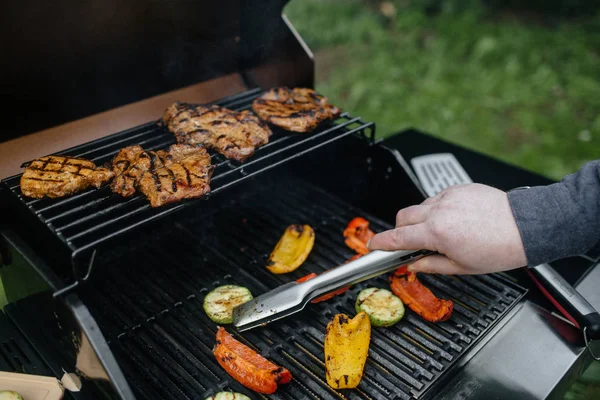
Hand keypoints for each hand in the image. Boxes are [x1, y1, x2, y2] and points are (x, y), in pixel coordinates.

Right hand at [367, 183, 527, 274]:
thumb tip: (414, 264)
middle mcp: (439, 211)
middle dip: (400, 230)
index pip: (398, 237)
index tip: (373, 246)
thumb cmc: (500, 249)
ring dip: (421, 219)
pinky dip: (438, 209)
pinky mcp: (459, 188)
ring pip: (420, 206)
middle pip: (403, 217)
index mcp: (437, 233)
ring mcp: (449, 196)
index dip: (381, 242)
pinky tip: (455, 220)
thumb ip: (431, 265)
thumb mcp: (463, 267)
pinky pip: (438, 198)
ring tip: (441, 232)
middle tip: (411, 242)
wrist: (526, 226)